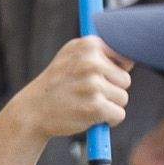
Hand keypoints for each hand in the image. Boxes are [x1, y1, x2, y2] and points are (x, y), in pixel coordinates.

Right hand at [0, 36, 130, 143]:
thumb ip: (99, 53)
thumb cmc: (57, 85)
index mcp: (87, 45)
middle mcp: (90, 61)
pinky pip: (119, 114)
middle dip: (110, 89)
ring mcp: (92, 84)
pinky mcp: (95, 106)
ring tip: (83, 102)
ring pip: (122, 98)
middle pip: (125, 80)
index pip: (125, 57)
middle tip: (84, 91)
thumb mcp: (71, 57)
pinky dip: (107, 119)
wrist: (32, 110)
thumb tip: (131, 57)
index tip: (96, 76)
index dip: (113, 71)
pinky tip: (87, 114)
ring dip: (107, 104)